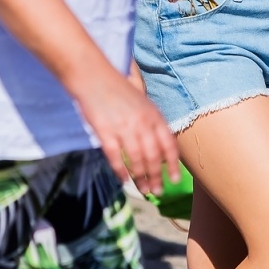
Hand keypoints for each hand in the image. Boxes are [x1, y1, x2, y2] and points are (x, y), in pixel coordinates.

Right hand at [74, 67, 180, 195]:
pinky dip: (120, 171)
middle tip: (157, 192)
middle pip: (153, 157)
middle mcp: (142, 123)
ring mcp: (123, 128)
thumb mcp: (143, 103)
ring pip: (136, 160)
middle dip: (156, 177)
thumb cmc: (118, 90)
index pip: (168, 145)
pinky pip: (115, 157)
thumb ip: (152, 123)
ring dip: (141, 178)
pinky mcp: (105, 132)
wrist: (94, 77)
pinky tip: (123, 180)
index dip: (173, 164)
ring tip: (143, 190)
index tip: (174, 179)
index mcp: (153, 115)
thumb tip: (160, 148)